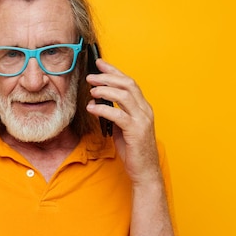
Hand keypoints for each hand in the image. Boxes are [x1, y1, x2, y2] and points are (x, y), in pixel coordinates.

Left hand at [86, 59, 160, 185]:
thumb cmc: (133, 150)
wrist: (145, 171)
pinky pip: (118, 115)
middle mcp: (145, 110)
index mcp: (143, 107)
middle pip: (127, 84)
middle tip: (90, 76)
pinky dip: (103, 109)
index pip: (129, 82)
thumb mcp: (122, 128)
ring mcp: (142, 120)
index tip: (99, 63)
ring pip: (124, 96)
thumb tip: (97, 102)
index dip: (114, 71)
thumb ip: (114, 114)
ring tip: (91, 90)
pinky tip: (92, 108)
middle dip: (107, 77)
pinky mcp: (136, 131)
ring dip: (105, 90)